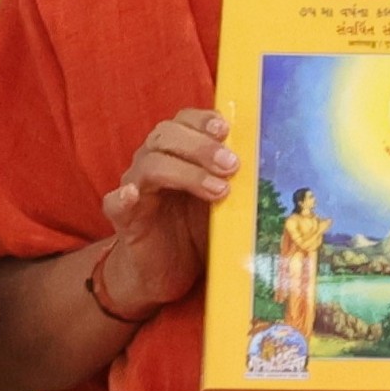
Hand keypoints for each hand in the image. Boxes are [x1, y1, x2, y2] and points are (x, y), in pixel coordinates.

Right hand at [75, 109, 238, 320]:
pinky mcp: (124, 219)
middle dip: (201, 146)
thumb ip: (237, 178)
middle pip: (166, 135)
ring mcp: (136, 189)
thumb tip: (274, 162)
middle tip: (232, 165)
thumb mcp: (224, 199)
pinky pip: (115, 202)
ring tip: (219, 190)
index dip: (203, 120)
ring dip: (186, 173)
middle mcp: (152, 162)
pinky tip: (133, 194)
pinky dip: (123, 196)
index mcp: (177, 152)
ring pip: (150, 165)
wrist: (167, 270)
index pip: (183, 121)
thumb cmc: (198, 227)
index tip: (227, 130)